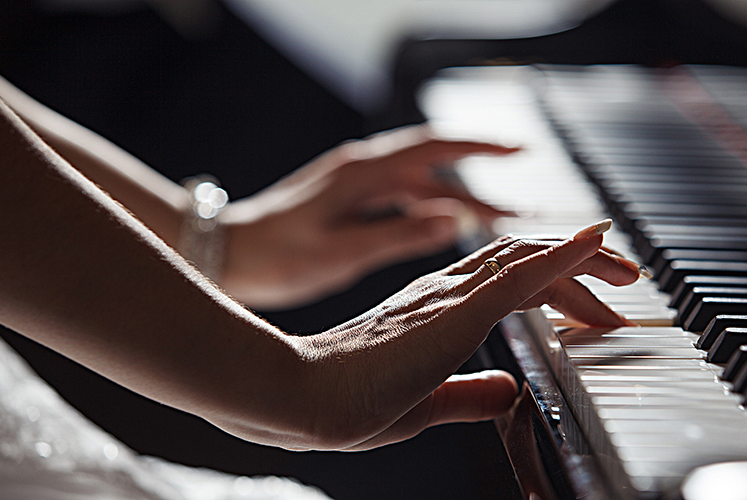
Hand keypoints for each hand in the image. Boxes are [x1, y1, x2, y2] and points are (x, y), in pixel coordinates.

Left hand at [218, 126, 517, 308]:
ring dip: (458, 200)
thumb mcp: (342, 253)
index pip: (434, 147)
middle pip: (435, 167)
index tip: (521, 149)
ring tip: (495, 223)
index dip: (481, 146)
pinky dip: (429, 209)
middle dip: (481, 182)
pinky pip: (402, 197)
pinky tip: (446, 227)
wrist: (226, 253)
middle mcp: (362, 169)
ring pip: (421, 184)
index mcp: (362, 173)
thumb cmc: (274, 256)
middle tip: (520, 207)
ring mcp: (355, 183)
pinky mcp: (349, 199)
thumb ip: (399, 237)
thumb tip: (453, 221)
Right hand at [264, 221, 640, 450]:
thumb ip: (468, 394)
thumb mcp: (428, 401)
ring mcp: (449, 295)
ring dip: (582, 258)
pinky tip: (593, 243)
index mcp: (437, 309)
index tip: (597, 301)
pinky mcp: (454, 311)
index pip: (510, 279)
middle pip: (527, 259)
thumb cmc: (347, 400)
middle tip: (625, 280)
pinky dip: (561, 255)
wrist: (302, 399)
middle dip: (582, 265)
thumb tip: (507, 391)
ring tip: (623, 266)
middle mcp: (445, 290)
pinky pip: (518, 275)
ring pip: (529, 258)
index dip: (557, 279)